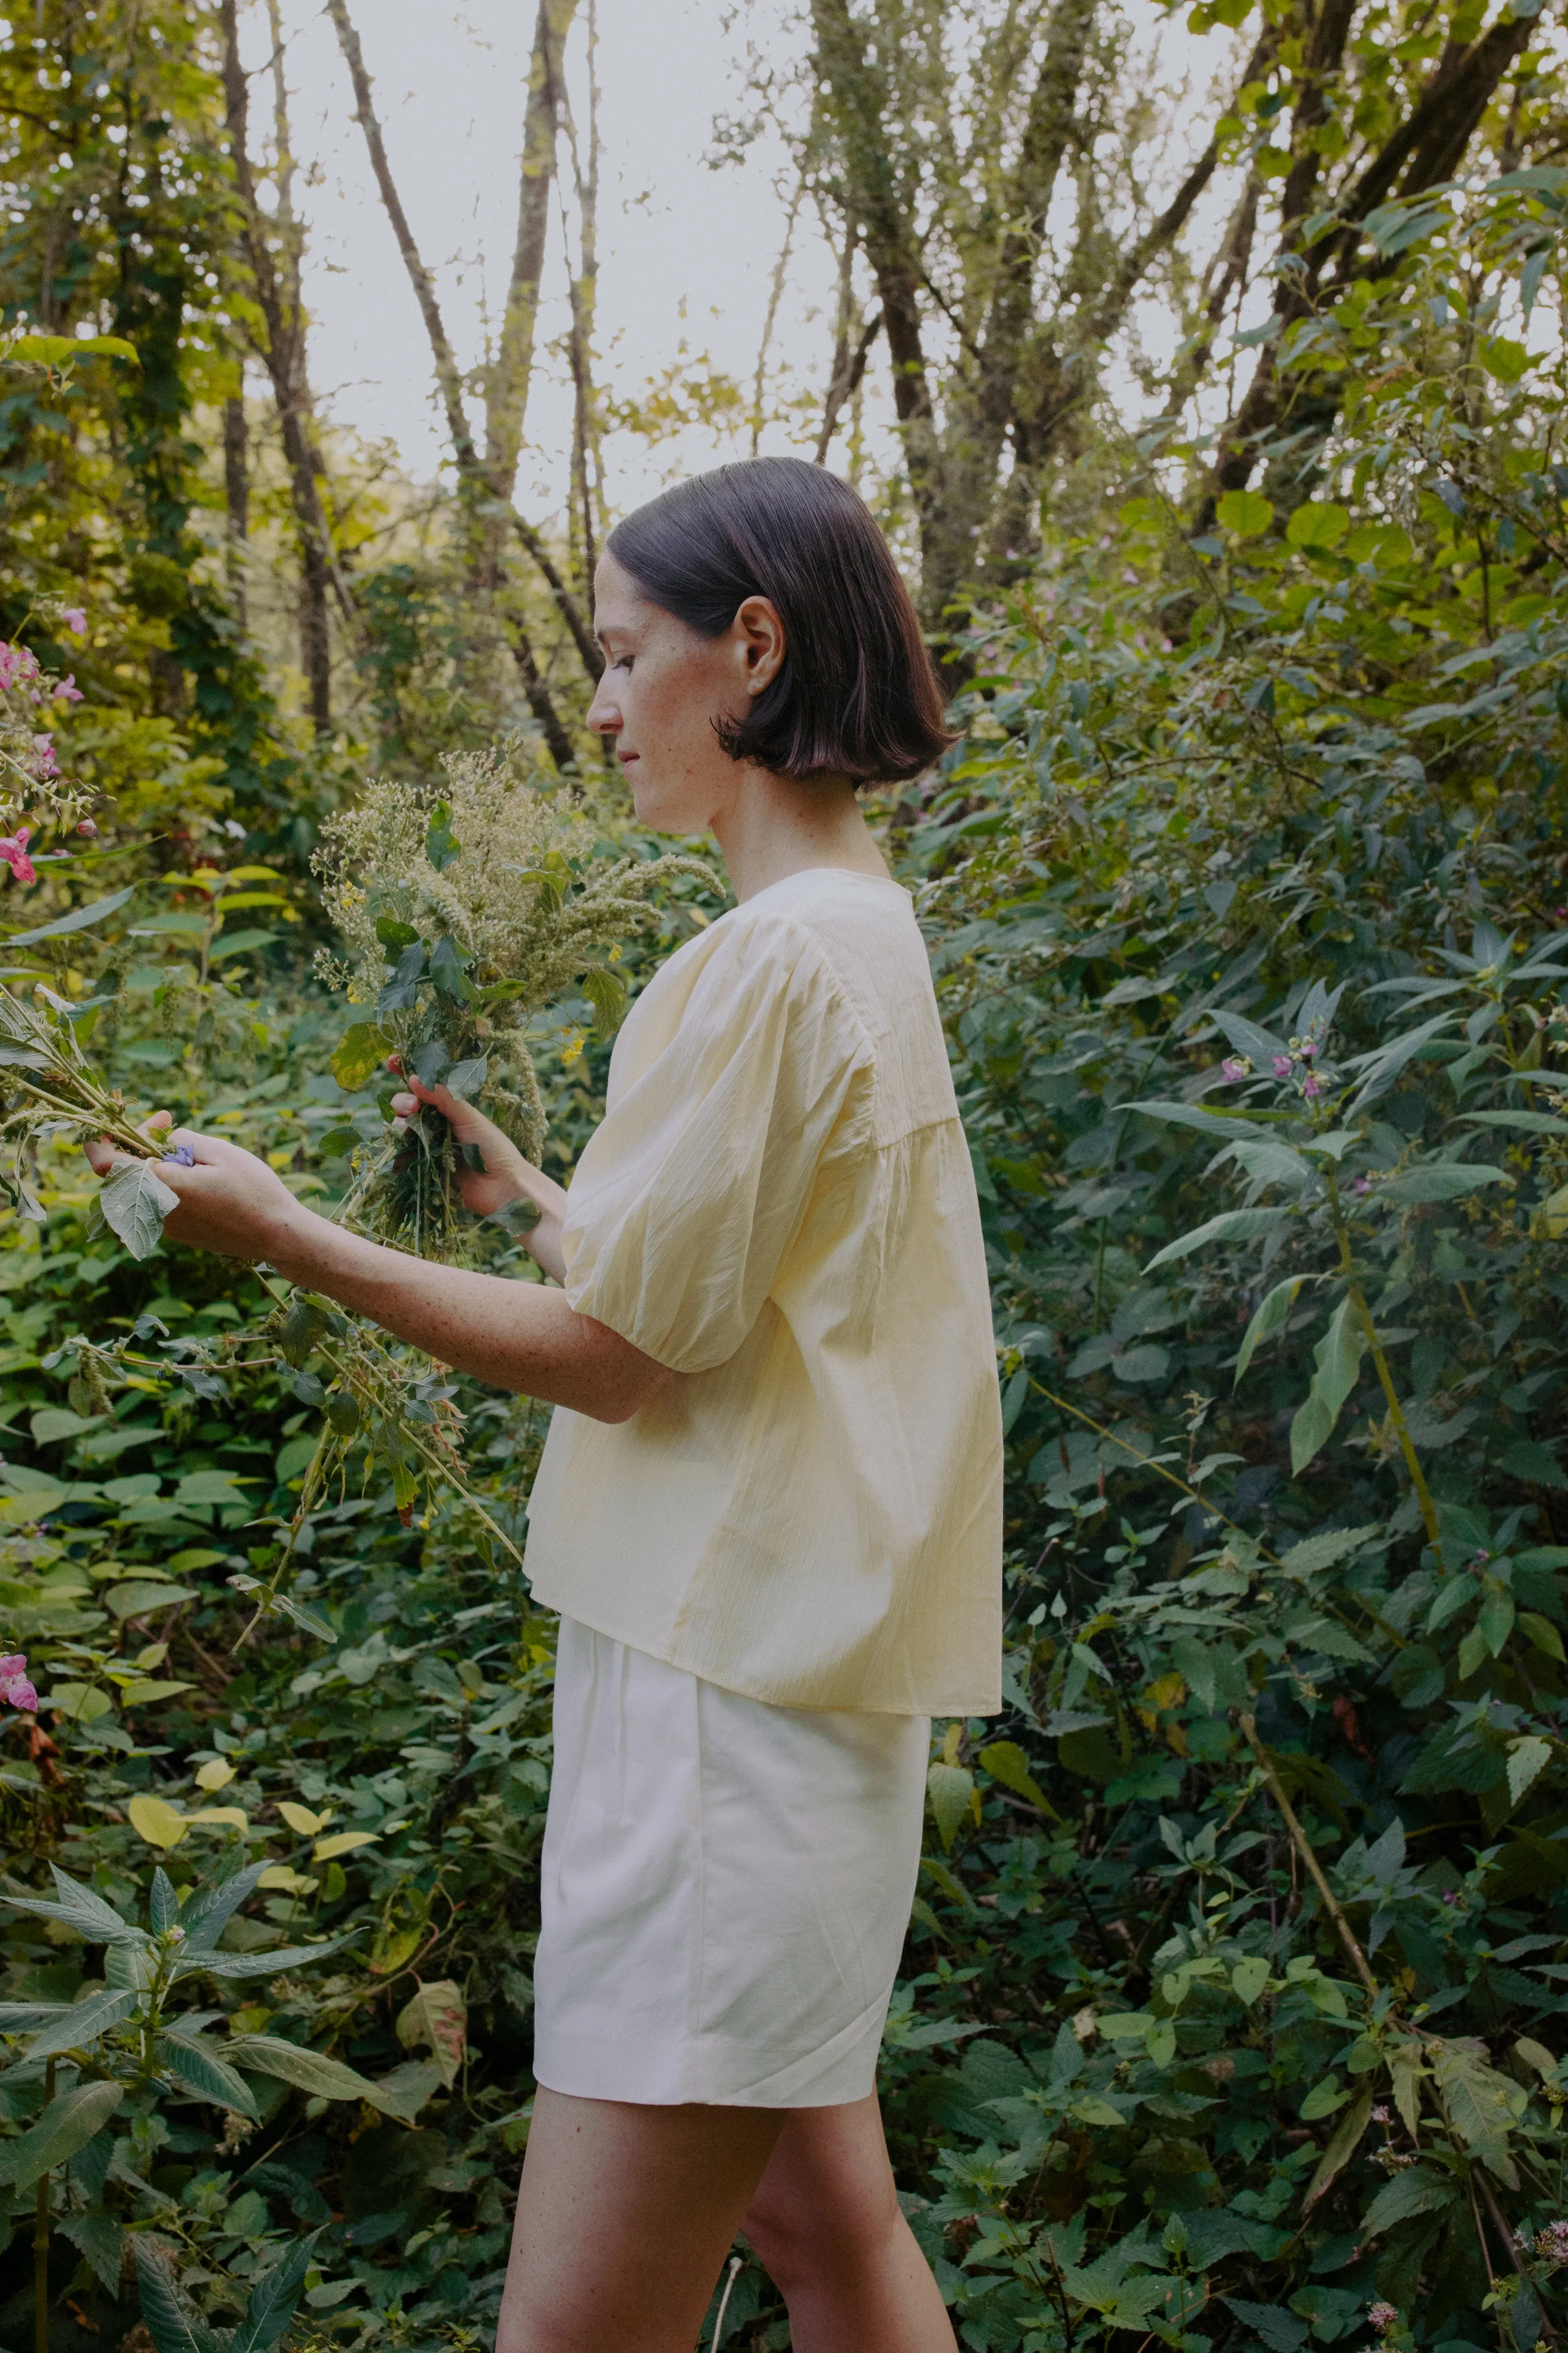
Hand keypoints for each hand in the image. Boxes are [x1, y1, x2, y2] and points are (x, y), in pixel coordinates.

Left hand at [83, 1118, 308, 1266]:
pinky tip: (200, 1175)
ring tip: (191, 1151)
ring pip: (145, 1187)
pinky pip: (162, 1203)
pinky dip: (170, 1184)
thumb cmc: (254, 1190)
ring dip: (158, 1164)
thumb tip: (160, 1141)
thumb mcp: (219, 1151)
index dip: (102, 1139)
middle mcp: (156, 1211)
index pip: (104, 1164)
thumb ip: (179, 1141)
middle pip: (126, 1173)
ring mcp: (167, 1227)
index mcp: (162, 1187)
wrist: (278, 1236)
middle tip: (170, 1124)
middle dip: (140, 1143)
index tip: (119, 1122)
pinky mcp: (181, 1235)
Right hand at [390, 1077, 568, 1279]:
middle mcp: (434, 1123)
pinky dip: (395, 1155)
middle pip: (404, 1105)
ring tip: (406, 1131)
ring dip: (396, 1126)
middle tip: (413, 1108)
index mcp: (448, 1107)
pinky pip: (400, 1159)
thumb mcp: (469, 1117)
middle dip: (401, 1102)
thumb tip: (412, 1078)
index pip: (422, 1084)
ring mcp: (427, 1145)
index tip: (393, 1061)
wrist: (503, 1187)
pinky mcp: (423, 1169)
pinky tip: (399, 1154)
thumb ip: (443, 1097)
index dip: (405, 1070)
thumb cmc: (493, 1148)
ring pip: (399, 1130)